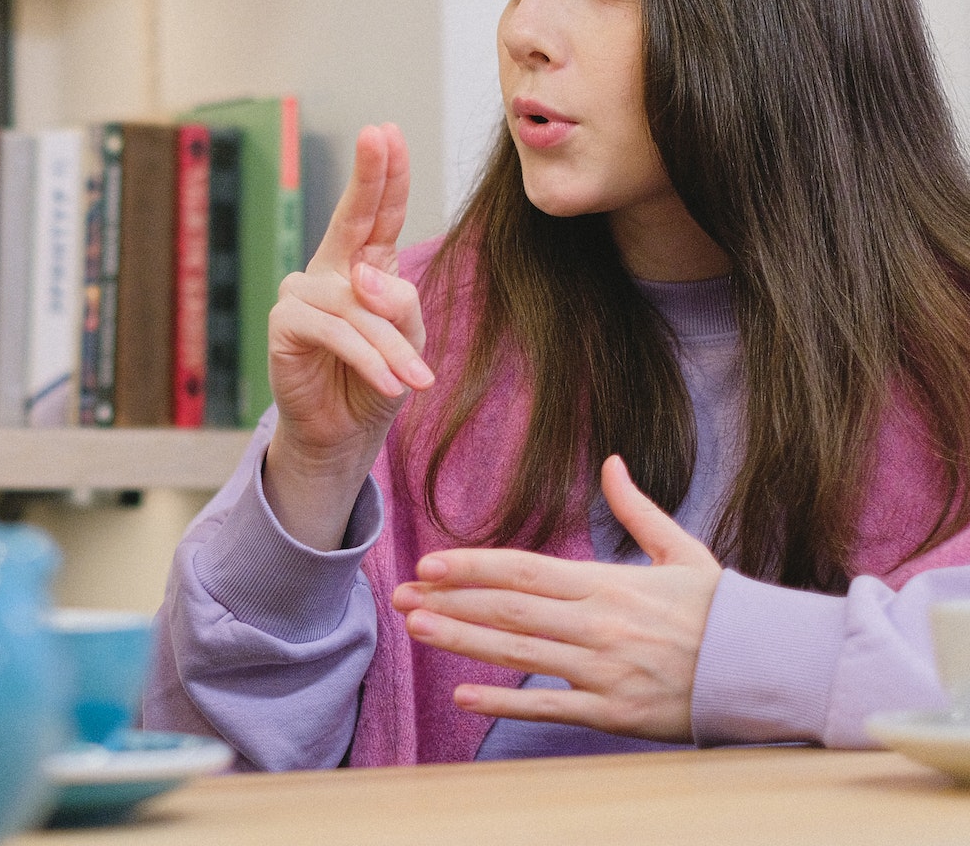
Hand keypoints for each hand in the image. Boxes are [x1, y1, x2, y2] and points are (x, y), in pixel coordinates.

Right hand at [263, 123, 431, 547]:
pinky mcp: (285, 326)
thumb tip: (365, 276)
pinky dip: (368, 359)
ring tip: (417, 382)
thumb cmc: (375, 383)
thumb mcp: (407, 342)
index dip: (384, 174)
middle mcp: (330, 272)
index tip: (386, 132)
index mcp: (363, 266)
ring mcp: (303, 295)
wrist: (342, 435)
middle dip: (369, 176)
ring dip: (392, 347)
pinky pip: (336, 332)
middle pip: (352, 218)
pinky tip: (391, 384)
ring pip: (359, 305)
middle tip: (378, 135)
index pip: (377, 214)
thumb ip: (399, 305)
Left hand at [390, 456, 723, 742]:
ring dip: (462, 640)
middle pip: (508, 608)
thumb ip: (636, 509)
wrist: (776, 668)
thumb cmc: (724, 609)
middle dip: (449, 600)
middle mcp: (600, 624)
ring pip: (519, 653)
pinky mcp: (617, 713)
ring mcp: (606, 670)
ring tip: (416, 628)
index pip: (524, 568)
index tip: (428, 562)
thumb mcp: (683, 550)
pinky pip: (550, 707)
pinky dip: (504, 703)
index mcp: (610, 583)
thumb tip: (611, 462)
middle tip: (400, 596)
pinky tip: (462, 694)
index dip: (471, 565)